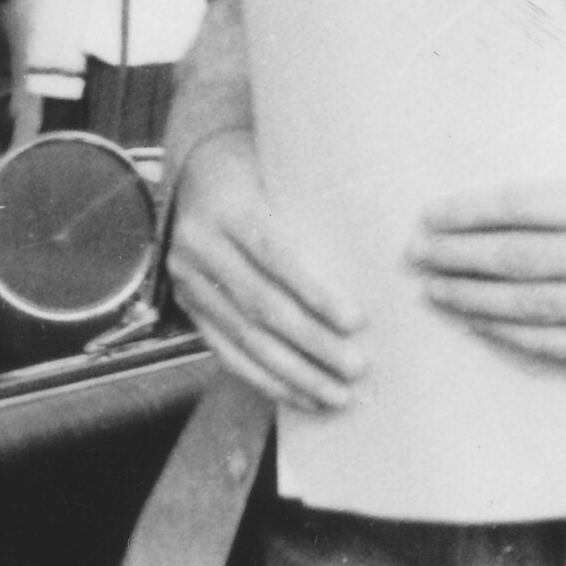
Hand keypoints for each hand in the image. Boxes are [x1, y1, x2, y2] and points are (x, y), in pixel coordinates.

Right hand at [169, 129, 366, 412]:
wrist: (195, 170)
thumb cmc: (255, 169)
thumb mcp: (280, 172)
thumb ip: (313, 207)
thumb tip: (377, 249)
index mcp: (227, 207)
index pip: (274, 255)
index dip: (314, 292)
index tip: (356, 320)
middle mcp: (199, 246)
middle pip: (261, 305)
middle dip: (311, 343)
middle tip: (356, 367)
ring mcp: (188, 280)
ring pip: (245, 337)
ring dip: (294, 373)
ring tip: (336, 394)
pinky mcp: (188, 307)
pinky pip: (227, 353)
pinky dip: (266, 380)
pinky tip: (301, 396)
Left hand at [415, 180, 565, 366]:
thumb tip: (490, 212)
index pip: (521, 207)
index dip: (468, 212)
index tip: (429, 215)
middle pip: (515, 259)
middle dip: (456, 258)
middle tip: (416, 256)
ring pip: (528, 306)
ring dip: (471, 299)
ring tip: (434, 291)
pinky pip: (558, 346)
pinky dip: (510, 336)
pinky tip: (478, 324)